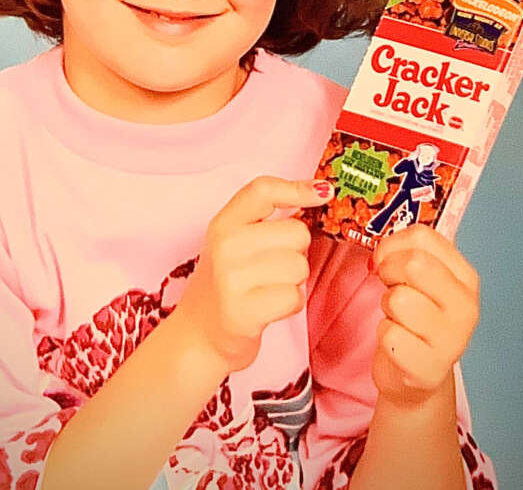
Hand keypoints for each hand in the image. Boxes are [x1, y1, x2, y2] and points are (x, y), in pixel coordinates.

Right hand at [177, 176, 330, 373]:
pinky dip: (291, 304)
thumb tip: (320, 191)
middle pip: (296, 232)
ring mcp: (231, 278)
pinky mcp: (243, 311)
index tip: (324, 192)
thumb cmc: (228, 284)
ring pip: (299, 266)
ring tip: (268, 288)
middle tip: (272, 267)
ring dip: (294, 281)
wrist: (199, 334)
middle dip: (296, 252)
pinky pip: (294, 297)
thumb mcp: (235, 242)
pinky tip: (270, 307)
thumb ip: (267, 219)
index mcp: (224, 223)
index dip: (298, 187)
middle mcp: (225, 245)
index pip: (263, 190)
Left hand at [370, 223, 479, 407]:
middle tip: (390, 286)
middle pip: (414, 264)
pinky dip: (384, 335)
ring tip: (399, 318)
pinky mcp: (428, 368)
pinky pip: (389, 334)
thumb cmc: (417, 315)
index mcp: (466, 277)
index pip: (423, 237)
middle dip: (389, 271)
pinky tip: (399, 343)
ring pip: (398, 299)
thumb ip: (408, 253)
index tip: (387, 259)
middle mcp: (466, 307)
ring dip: (387, 306)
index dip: (392, 244)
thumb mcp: (422, 278)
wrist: (419, 372)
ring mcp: (452, 340)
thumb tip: (381, 252)